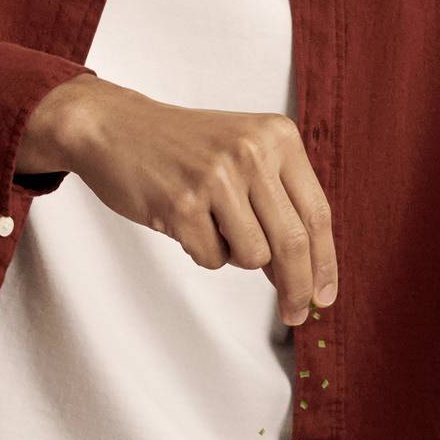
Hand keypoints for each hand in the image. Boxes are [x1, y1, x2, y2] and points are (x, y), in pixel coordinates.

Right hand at [19, 76, 338, 324]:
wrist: (113, 126)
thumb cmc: (183, 147)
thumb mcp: (243, 153)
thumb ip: (277, 202)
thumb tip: (305, 275)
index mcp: (277, 135)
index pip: (316, 212)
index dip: (325, 262)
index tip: (325, 296)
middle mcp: (252, 151)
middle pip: (292, 242)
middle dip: (297, 287)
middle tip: (295, 313)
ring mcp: (217, 177)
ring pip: (252, 256)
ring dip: (234, 254)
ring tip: (210, 221)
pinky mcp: (182, 203)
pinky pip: (211, 259)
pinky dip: (201, 250)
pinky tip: (183, 219)